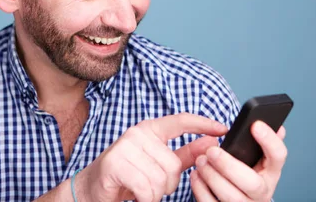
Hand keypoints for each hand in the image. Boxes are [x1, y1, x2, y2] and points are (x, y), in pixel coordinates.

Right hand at [74, 113, 227, 201]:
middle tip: (151, 186)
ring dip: (155, 194)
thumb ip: (185, 153)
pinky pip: (147, 188)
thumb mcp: (159, 163)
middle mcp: (138, 133)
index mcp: (150, 129)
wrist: (92, 189)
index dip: (203, 123)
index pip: (181, 121)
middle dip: (168, 184)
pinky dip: (146, 199)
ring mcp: (125, 146)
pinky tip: (136, 196)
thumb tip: (211, 142)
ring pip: (161, 179)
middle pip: (174, 164)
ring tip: (141, 190)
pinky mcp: (116, 163)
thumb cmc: (128, 176)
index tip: (223, 129)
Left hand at [190, 122, 287, 201]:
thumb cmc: (245, 173)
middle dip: (229, 166)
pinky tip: (196, 174)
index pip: (279, 156)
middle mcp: (262, 192)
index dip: (269, 140)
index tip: (255, 125)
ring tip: (200, 160)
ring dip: (212, 176)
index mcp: (271, 172)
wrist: (240, 199)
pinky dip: (201, 189)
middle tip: (211, 151)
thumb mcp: (257, 159)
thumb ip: (262, 143)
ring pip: (231, 196)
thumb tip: (276, 126)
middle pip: (252, 184)